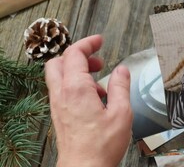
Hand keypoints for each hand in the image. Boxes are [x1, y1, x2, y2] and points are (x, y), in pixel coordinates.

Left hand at [45, 35, 132, 166]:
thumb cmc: (100, 146)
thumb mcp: (121, 112)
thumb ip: (121, 86)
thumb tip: (122, 70)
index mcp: (76, 89)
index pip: (74, 54)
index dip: (88, 43)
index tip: (99, 41)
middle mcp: (62, 94)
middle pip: (58, 62)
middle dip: (77, 55)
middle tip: (97, 60)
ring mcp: (57, 105)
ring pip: (58, 76)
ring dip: (76, 70)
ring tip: (99, 81)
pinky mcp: (59, 115)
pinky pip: (62, 90)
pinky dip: (75, 85)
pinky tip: (94, 99)